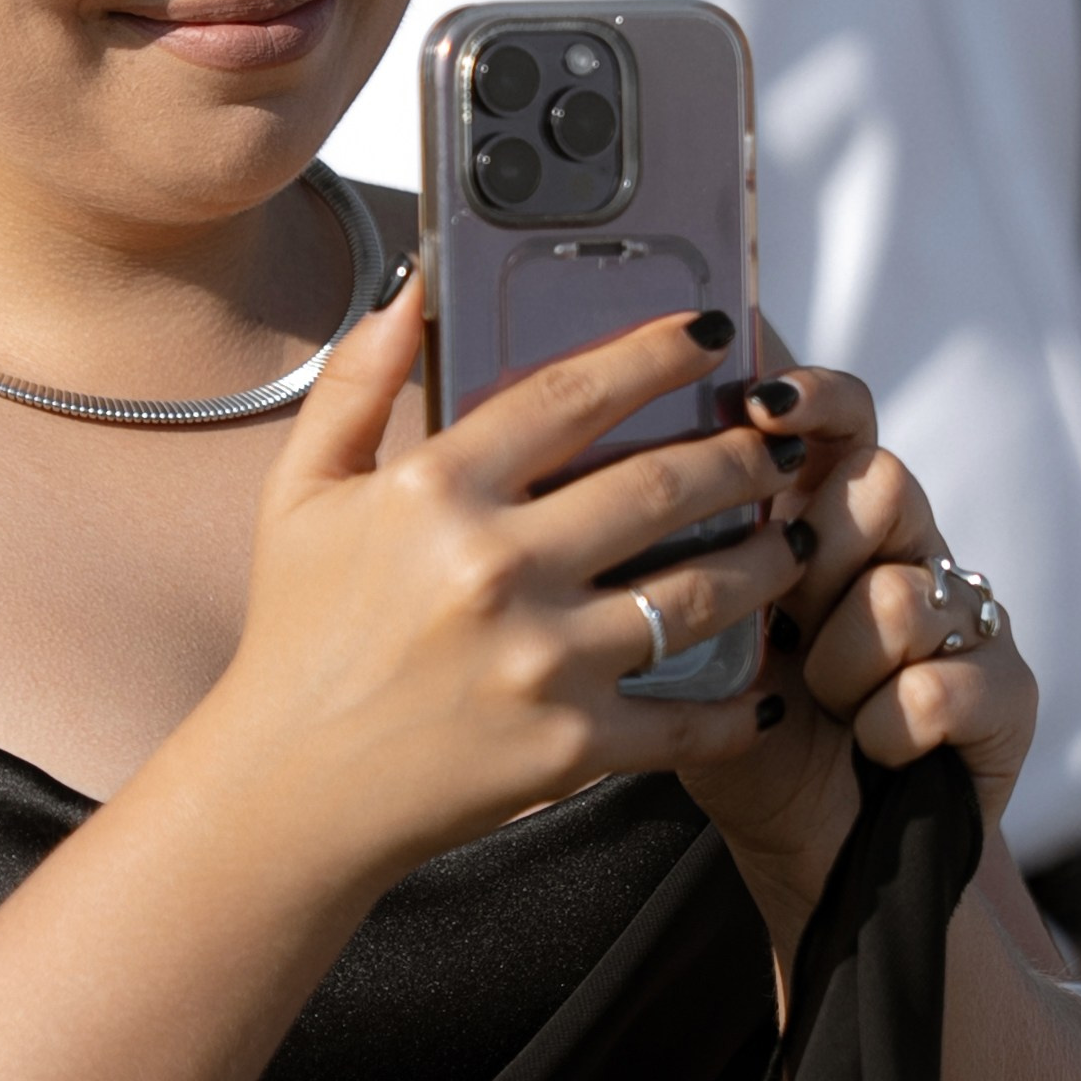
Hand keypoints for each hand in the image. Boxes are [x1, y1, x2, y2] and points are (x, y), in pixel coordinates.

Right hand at [220, 286, 803, 882]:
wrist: (288, 793)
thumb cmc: (299, 639)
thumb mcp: (301, 494)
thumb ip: (356, 382)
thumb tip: (410, 288)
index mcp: (435, 491)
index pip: (572, 393)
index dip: (656, 353)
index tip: (708, 334)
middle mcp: (497, 567)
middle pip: (663, 485)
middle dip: (742, 458)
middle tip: (778, 448)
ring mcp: (541, 660)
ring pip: (699, 591)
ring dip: (765, 560)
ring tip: (792, 540)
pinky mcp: (570, 746)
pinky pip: (686, 719)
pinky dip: (740, 708)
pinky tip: (769, 686)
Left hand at [683, 363, 1038, 958]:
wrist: (819, 854)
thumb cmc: (748, 737)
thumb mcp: (700, 644)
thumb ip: (693, 565)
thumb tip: (643, 477)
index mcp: (834, 521)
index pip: (844, 420)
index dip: (814, 397)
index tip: (760, 405)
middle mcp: (907, 550)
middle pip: (885, 483)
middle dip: (822, 554)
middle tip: (792, 618)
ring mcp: (966, 616)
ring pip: (902, 594)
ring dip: (842, 666)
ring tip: (825, 704)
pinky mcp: (1009, 689)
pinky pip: (937, 683)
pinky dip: (887, 728)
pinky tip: (874, 748)